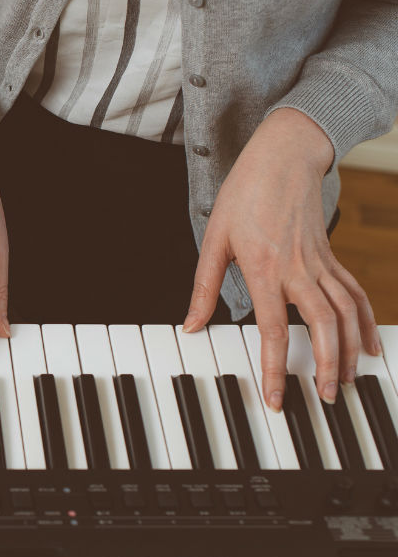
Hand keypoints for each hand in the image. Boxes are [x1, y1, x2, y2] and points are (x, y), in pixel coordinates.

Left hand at [183, 107, 379, 409]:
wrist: (283, 157)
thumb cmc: (244, 195)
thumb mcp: (213, 240)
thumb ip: (203, 287)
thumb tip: (190, 326)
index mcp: (264, 268)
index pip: (271, 329)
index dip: (274, 368)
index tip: (277, 399)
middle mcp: (298, 269)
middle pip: (321, 325)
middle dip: (325, 366)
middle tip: (327, 399)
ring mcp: (320, 263)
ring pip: (345, 313)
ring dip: (348, 351)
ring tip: (345, 382)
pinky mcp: (331, 258)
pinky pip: (354, 294)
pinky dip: (364, 323)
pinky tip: (366, 348)